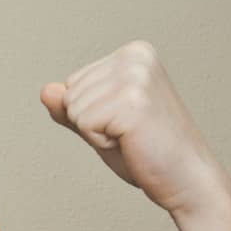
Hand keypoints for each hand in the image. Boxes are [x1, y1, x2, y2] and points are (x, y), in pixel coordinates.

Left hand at [40, 40, 230, 220]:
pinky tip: (131, 142)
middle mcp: (136, 57)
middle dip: (91, 123)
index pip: (73, 83)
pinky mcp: (131, 101)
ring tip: (131, 136)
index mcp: (134, 52)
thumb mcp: (100, 122)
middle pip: (69, 94)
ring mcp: (135, 77)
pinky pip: (82, 124)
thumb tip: (45, 90)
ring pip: (73, 109)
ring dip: (97, 134)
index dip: (91, 113)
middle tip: (129, 132)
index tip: (125, 121)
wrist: (186, 177)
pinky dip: (101, 143)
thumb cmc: (146, 151)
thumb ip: (71, 106)